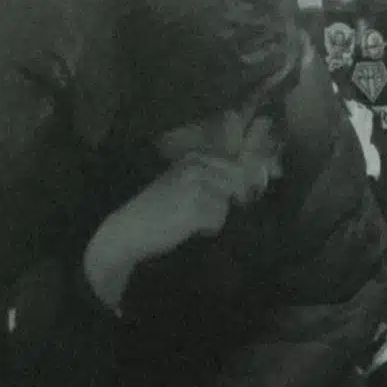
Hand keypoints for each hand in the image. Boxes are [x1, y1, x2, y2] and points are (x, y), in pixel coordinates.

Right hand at [84, 147, 279, 309]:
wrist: (129, 230)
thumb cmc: (161, 208)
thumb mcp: (186, 181)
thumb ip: (216, 176)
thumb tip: (257, 179)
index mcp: (196, 156)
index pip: (239, 165)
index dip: (245, 183)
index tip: (240, 196)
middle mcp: (197, 166)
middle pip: (237, 185)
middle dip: (227, 202)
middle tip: (202, 212)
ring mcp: (196, 185)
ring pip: (227, 204)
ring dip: (214, 216)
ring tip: (190, 218)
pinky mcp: (195, 207)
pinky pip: (218, 220)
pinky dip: (207, 228)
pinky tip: (187, 227)